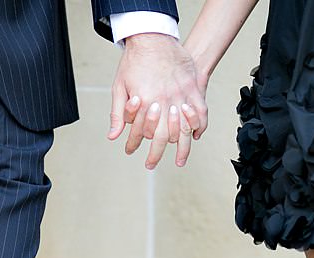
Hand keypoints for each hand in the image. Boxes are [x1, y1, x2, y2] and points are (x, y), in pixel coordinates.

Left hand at [108, 34, 208, 168]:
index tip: (131, 152)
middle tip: (151, 164)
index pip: (142, 133)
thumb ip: (118, 113)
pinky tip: (195, 136)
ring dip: (182, 148)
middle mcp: (165, 101)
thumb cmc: (134, 62)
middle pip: (165, 137)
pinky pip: (200, 112)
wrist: (153, 38)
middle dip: (156, 154)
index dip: (135, 145)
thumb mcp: (119, 87)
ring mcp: (181, 94)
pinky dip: (199, 126)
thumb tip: (114, 136)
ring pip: (185, 129)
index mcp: (146, 102)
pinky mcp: (192, 87)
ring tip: (180, 161)